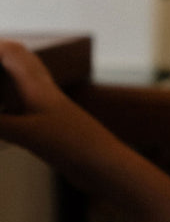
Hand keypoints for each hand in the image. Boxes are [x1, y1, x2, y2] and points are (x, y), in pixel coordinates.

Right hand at [0, 39, 83, 158]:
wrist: (106, 168)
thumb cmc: (73, 146)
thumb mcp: (28, 134)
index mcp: (39, 87)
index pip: (13, 53)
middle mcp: (45, 94)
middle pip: (22, 63)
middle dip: (1, 56)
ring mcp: (50, 112)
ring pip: (26, 86)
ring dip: (8, 80)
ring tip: (0, 79)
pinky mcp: (53, 130)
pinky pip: (27, 110)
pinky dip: (12, 107)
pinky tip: (8, 116)